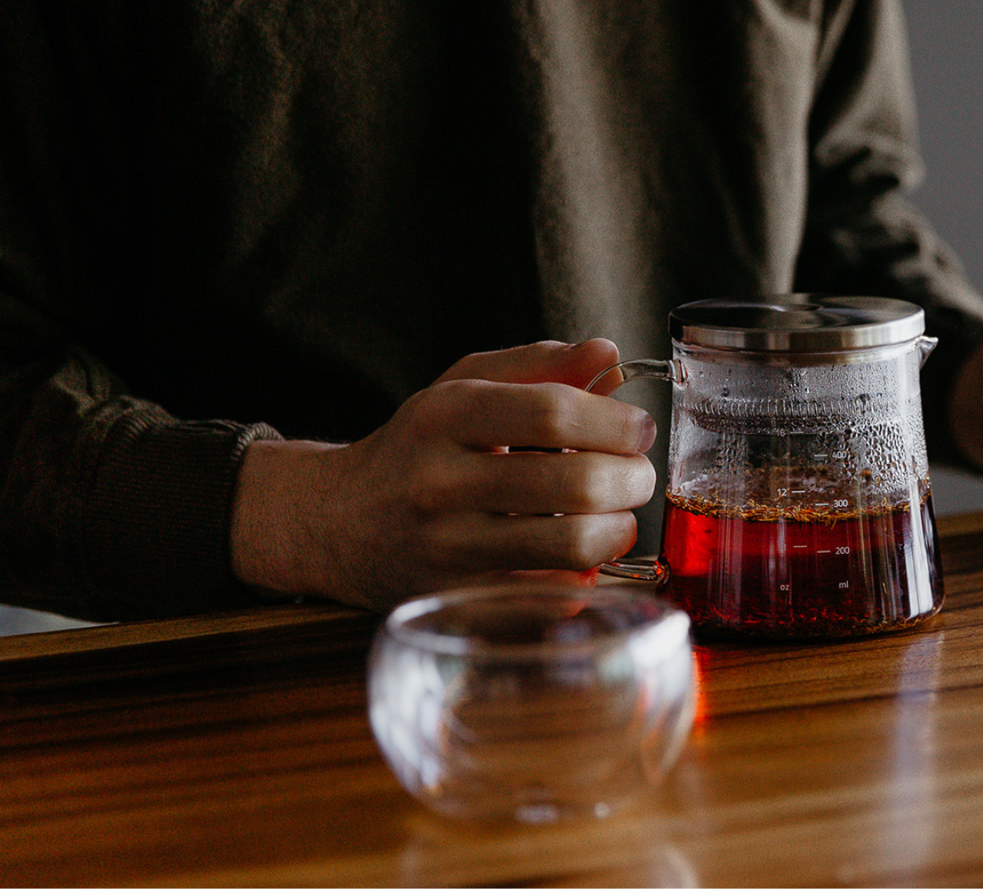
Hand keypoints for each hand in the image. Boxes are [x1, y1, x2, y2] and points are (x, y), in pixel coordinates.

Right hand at [230, 339, 657, 611]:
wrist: (337, 523)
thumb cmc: (418, 448)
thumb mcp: (464, 386)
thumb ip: (539, 365)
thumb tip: (609, 354)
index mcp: (445, 416)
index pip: (553, 413)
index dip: (615, 422)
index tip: (638, 429)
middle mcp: (441, 481)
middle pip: (575, 483)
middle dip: (631, 479)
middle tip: (637, 476)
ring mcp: (448, 547)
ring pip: (571, 545)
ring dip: (618, 530)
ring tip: (617, 517)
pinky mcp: (460, 598)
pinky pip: (551, 593)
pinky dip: (584, 576)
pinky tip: (578, 556)